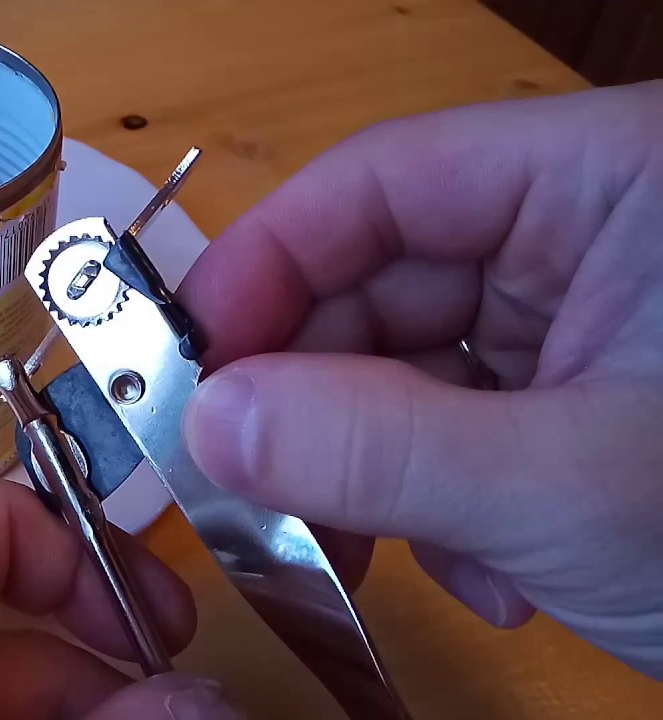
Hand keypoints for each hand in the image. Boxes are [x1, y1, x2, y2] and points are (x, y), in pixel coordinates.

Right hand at [179, 80, 662, 677]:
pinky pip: (464, 423)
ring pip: (412, 366)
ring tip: (367, 561)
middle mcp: (591, 231)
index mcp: (610, 181)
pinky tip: (488, 574)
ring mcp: (590, 316)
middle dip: (314, 400)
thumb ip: (374, 448)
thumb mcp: (566, 486)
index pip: (383, 183)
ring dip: (376, 472)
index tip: (186, 368)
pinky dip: (445, 501)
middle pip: (382, 282)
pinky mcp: (588, 394)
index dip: (265, 269)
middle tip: (247, 495)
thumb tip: (208, 424)